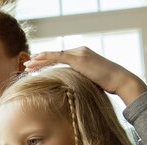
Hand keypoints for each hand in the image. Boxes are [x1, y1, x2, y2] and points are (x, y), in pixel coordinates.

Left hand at [24, 46, 146, 104]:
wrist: (119, 80)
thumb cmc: (106, 86)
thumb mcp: (88, 83)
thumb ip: (77, 82)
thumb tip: (68, 91)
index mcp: (82, 56)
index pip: (60, 58)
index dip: (47, 62)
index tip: (36, 67)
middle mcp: (79, 51)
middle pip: (55, 55)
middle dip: (40, 60)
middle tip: (28, 65)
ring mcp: (79, 53)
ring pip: (54, 55)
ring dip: (40, 60)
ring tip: (28, 65)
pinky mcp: (79, 58)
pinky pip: (58, 57)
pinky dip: (46, 58)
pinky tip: (36, 61)